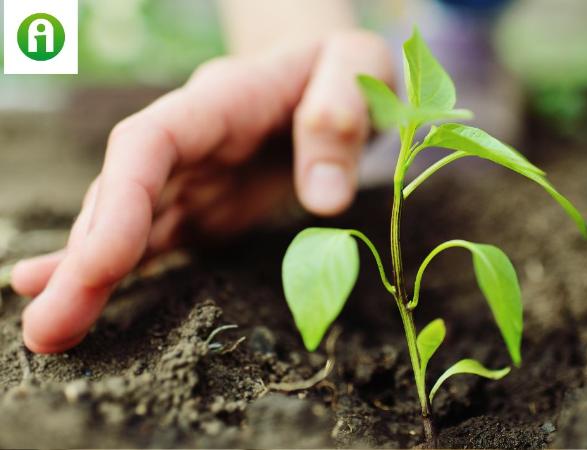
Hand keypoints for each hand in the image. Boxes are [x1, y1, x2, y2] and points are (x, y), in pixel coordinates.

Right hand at [11, 30, 392, 352]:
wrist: (330, 73)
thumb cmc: (347, 67)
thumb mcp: (359, 68)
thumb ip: (340, 119)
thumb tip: (325, 200)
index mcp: (222, 101)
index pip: (150, 143)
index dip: (120, 201)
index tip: (98, 262)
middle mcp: (192, 141)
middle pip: (123, 194)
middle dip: (86, 259)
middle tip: (49, 329)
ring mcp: (193, 176)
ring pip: (127, 224)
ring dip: (89, 277)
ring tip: (50, 332)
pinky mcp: (205, 206)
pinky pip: (154, 239)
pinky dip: (116, 270)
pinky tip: (74, 300)